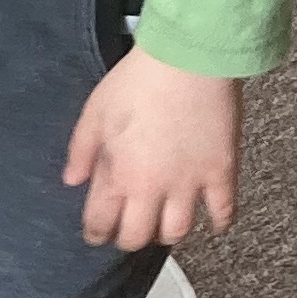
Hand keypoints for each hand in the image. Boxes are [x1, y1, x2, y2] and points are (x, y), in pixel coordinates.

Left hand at [61, 47, 240, 250]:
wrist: (189, 58)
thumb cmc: (138, 81)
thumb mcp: (95, 112)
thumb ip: (81, 151)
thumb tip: (72, 182)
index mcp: (118, 175)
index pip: (101, 223)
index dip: (96, 234)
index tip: (97, 234)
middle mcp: (153, 188)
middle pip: (138, 236)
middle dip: (129, 239)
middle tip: (129, 232)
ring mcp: (190, 183)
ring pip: (178, 231)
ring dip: (167, 234)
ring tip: (164, 225)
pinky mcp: (221, 171)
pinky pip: (224, 210)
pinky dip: (219, 223)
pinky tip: (214, 225)